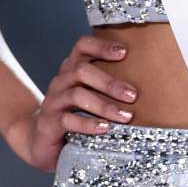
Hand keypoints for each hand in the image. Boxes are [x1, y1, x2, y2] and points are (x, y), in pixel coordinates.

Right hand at [3, 34, 137, 172]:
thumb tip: (149, 85)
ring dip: (103, 105)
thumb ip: (107, 88)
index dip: (101, 46)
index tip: (124, 52)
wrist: (38, 140)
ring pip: (76, 95)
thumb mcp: (88, 97)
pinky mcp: (48, 123)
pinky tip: (104, 129)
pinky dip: (87, 124)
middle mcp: (60, 82)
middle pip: (81, 70)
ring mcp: (52, 102)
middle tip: (133, 95)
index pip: (82, 46)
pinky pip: (67, 120)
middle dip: (110, 82)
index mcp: (71, 71)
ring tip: (125, 116)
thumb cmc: (72, 115)